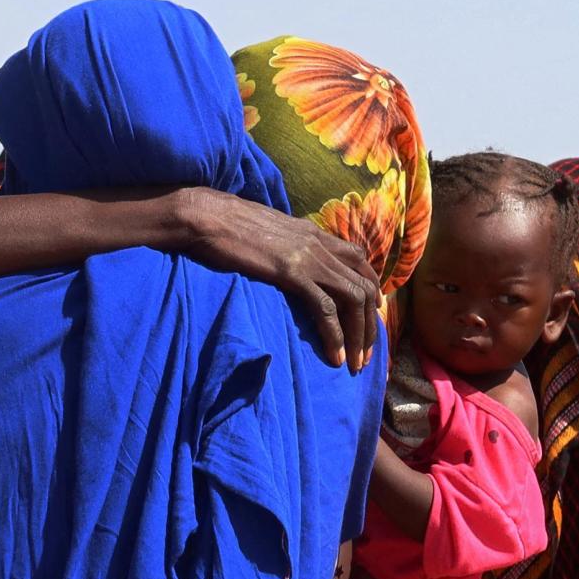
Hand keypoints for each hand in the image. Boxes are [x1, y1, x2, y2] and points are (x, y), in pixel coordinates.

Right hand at [179, 187, 381, 371]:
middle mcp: (319, 244)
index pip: (359, 260)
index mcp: (313, 233)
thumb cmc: (226, 224)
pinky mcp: (291, 273)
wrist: (207, 216)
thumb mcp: (267, 231)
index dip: (371, 289)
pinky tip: (335, 355)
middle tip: (366, 354)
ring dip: (359, 336)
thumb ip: (286, 244)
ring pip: (352, 300)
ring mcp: (308, 258)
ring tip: (355, 363)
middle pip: (363, 286)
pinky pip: (325, 308)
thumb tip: (286, 260)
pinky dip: (335, 335)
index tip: (371, 315)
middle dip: (370, 325)